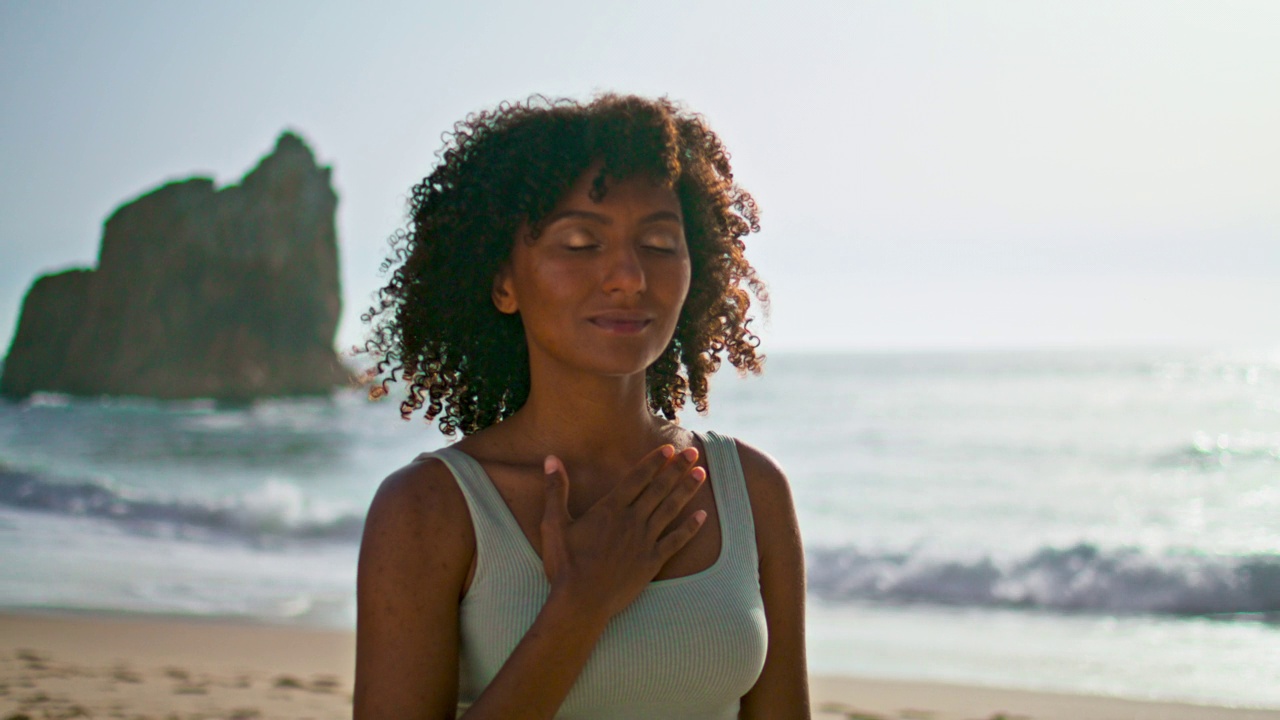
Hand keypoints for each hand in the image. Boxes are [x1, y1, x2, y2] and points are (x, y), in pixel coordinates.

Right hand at [540, 445, 706, 620]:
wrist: (581, 602)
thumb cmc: (566, 564)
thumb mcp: (554, 524)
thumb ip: (555, 490)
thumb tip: (551, 459)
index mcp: (610, 509)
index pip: (638, 478)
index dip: (654, 462)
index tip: (668, 448)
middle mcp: (632, 520)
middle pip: (659, 488)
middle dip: (677, 468)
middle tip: (692, 452)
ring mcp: (645, 541)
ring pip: (671, 509)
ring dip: (687, 490)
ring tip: (701, 473)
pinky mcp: (652, 562)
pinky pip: (676, 541)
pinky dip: (691, 528)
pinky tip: (703, 516)